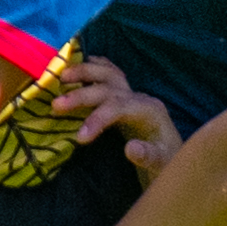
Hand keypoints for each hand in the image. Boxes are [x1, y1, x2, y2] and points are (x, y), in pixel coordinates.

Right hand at [54, 56, 178, 179]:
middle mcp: (140, 97)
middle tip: (55, 105)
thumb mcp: (161, 163)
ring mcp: (132, 93)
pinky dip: (94, 66)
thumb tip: (130, 148)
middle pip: (109, 88)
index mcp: (149, 110)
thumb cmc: (165, 159)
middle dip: (82, 94)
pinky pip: (110, 74)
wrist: (170, 153)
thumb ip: (148, 156)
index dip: (98, 119)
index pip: (120, 108)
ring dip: (85, 72)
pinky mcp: (125, 95)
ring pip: (109, 75)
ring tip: (61, 76)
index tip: (79, 137)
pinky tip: (79, 62)